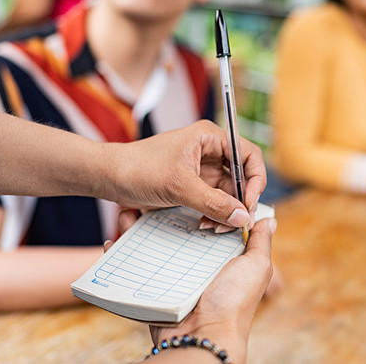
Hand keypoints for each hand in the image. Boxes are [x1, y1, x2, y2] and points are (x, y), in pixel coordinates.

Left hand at [103, 120, 265, 230]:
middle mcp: (211, 150)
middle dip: (240, 201)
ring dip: (227, 211)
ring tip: (215, 227)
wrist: (109, 177)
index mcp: (210, 137)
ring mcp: (203, 169)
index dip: (255, 180)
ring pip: (230, 192)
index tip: (250, 204)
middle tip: (236, 224)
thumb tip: (243, 217)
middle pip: (242, 177)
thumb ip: (213, 203)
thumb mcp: (179, 186)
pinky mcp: (194, 185)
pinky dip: (215, 214)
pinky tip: (206, 224)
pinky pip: (215, 201)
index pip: (249, 155)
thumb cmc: (139, 169)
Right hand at [106, 210, 275, 363]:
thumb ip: (260, 242)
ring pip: (151, 246)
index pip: (204, 224)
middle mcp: (196, 265)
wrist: (204, 336)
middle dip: (157, 215)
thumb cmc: (234, 302)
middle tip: (144, 199)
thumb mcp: (256, 267)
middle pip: (173, 232)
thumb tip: (270, 217)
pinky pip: (134, 268)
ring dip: (135, 229)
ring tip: (124, 214)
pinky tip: (113, 240)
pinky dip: (121, 254)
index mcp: (220, 257)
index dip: (193, 206)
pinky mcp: (154, 289)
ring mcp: (173, 277)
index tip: (181, 185)